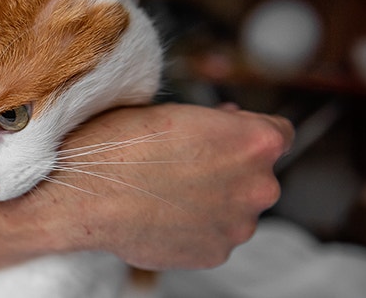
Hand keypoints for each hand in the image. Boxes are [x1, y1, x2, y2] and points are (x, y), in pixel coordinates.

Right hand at [46, 103, 290, 269]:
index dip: (247, 131)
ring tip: (167, 192)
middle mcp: (259, 186)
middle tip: (185, 164)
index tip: (224, 136)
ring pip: (236, 208)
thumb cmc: (119, 146)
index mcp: (255, 141)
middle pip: (258, 175)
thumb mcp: (174, 111)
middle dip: (230, 169)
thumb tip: (228, 127)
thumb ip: (216, 123)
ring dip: (214, 200)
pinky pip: (215, 235)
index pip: (280, 132)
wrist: (84, 195)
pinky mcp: (216, 254)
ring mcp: (239, 225)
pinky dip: (196, 227)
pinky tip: (163, 215)